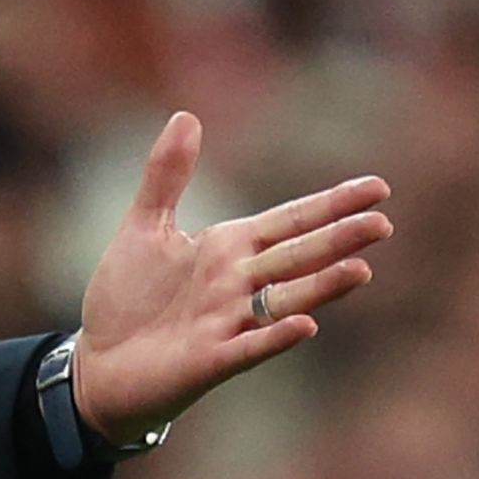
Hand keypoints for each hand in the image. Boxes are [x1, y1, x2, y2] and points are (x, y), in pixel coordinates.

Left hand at [71, 112, 390, 442]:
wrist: (96, 363)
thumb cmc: (125, 299)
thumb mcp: (142, 228)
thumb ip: (166, 177)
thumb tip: (186, 115)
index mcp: (230, 249)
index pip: (290, 221)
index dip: (331, 205)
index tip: (377, 188)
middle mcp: (239, 284)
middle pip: (298, 257)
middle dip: (338, 240)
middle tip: (382, 223)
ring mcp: (229, 323)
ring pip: (285, 300)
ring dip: (321, 287)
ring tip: (361, 269)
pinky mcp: (210, 360)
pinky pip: (249, 348)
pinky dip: (274, 337)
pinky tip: (305, 326)